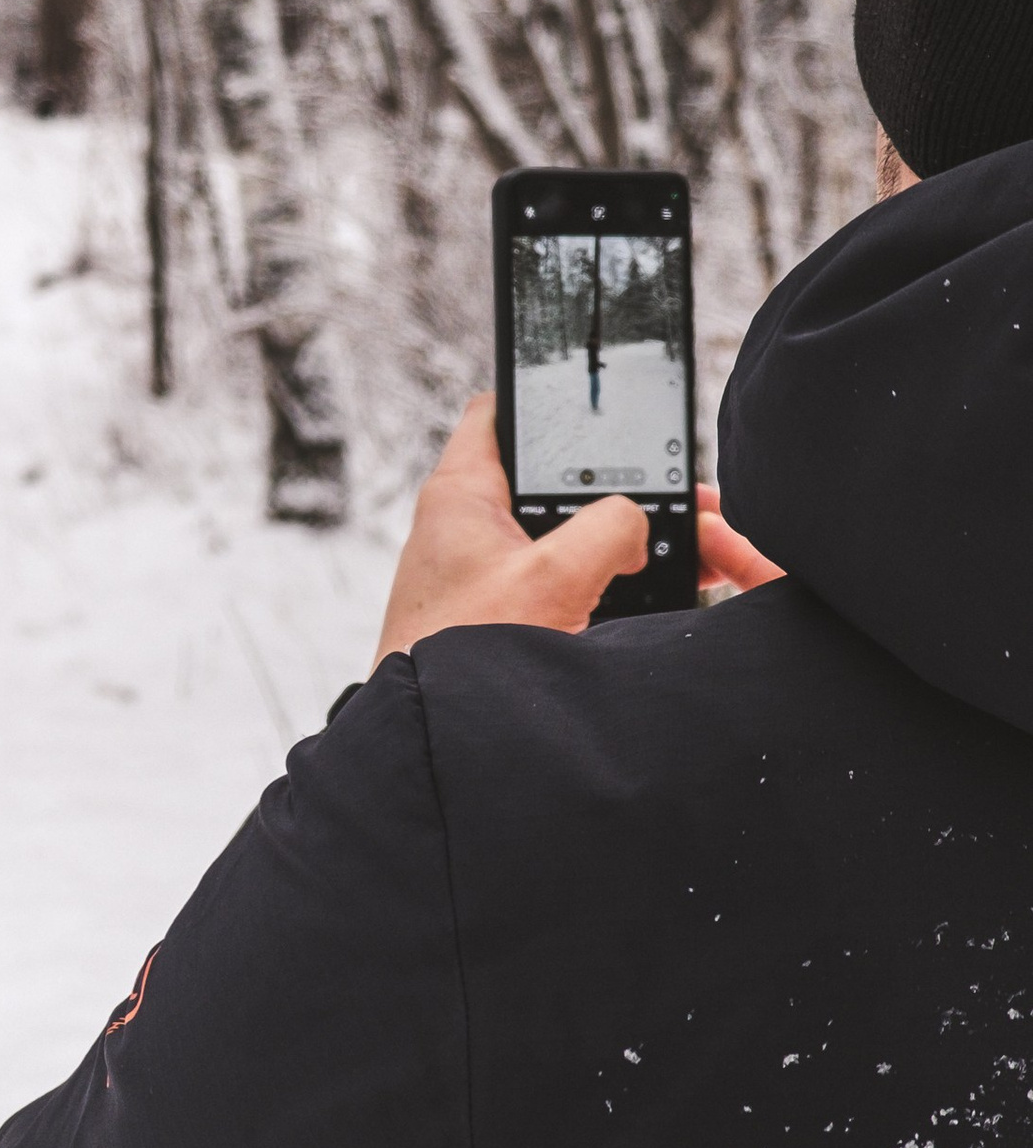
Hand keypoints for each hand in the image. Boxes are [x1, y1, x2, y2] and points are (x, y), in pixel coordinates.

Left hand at [373, 396, 779, 665]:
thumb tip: (635, 524)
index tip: (611, 408)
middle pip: (563, 483)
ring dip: (638, 544)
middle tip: (700, 508)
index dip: (551, 400)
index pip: (501, 412)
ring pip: (577, 537)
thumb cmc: (464, 660)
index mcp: (463, 494)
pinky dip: (618, 584)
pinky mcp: (504, 615)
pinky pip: (573, 582)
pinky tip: (672, 594)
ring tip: (713, 555)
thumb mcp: (555, 578)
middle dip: (636, 493)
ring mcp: (487, 573)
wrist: (435, 747)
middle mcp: (470, 527)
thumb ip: (609, 529)